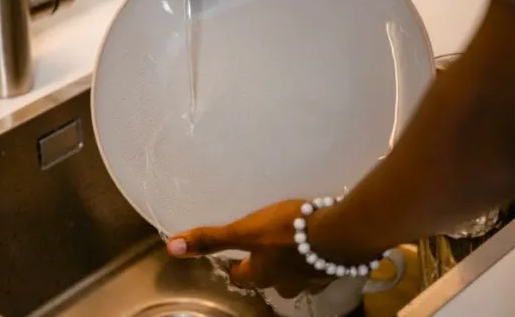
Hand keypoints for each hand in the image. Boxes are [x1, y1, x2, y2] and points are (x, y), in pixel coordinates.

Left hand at [165, 199, 335, 297]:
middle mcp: (284, 283)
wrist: (342, 232)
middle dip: (264, 268)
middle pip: (269, 280)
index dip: (235, 267)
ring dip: (291, 265)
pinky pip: (318, 267)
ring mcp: (312, 279)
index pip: (240, 278)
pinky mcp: (333, 269)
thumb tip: (172, 247)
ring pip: (294, 277)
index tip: (234, 256)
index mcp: (261, 275)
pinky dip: (315, 259)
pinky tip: (318, 245)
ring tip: (291, 246)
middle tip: (264, 248)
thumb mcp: (245, 230)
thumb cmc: (288, 230)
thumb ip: (211, 239)